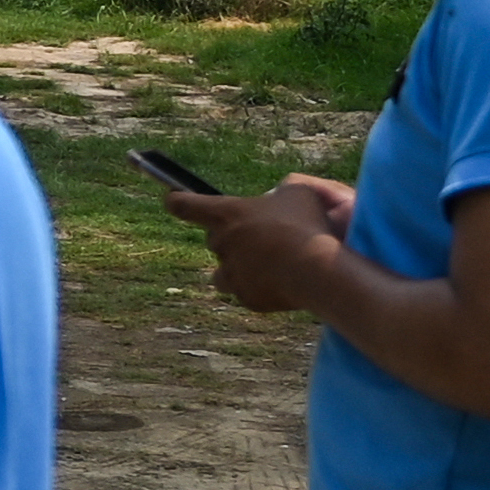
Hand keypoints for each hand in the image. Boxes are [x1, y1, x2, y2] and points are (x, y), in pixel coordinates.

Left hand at [160, 173, 354, 315]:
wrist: (317, 270)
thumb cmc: (306, 225)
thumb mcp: (297, 193)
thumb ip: (282, 191)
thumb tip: (280, 196)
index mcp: (227, 214)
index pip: (185, 205)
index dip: (177, 200)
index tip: (172, 199)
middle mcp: (221, 243)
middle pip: (213, 239)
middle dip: (230, 237)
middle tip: (259, 237)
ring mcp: (231, 274)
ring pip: (222, 272)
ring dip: (236, 268)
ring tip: (263, 266)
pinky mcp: (246, 298)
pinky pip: (245, 293)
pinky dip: (258, 289)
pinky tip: (279, 284)